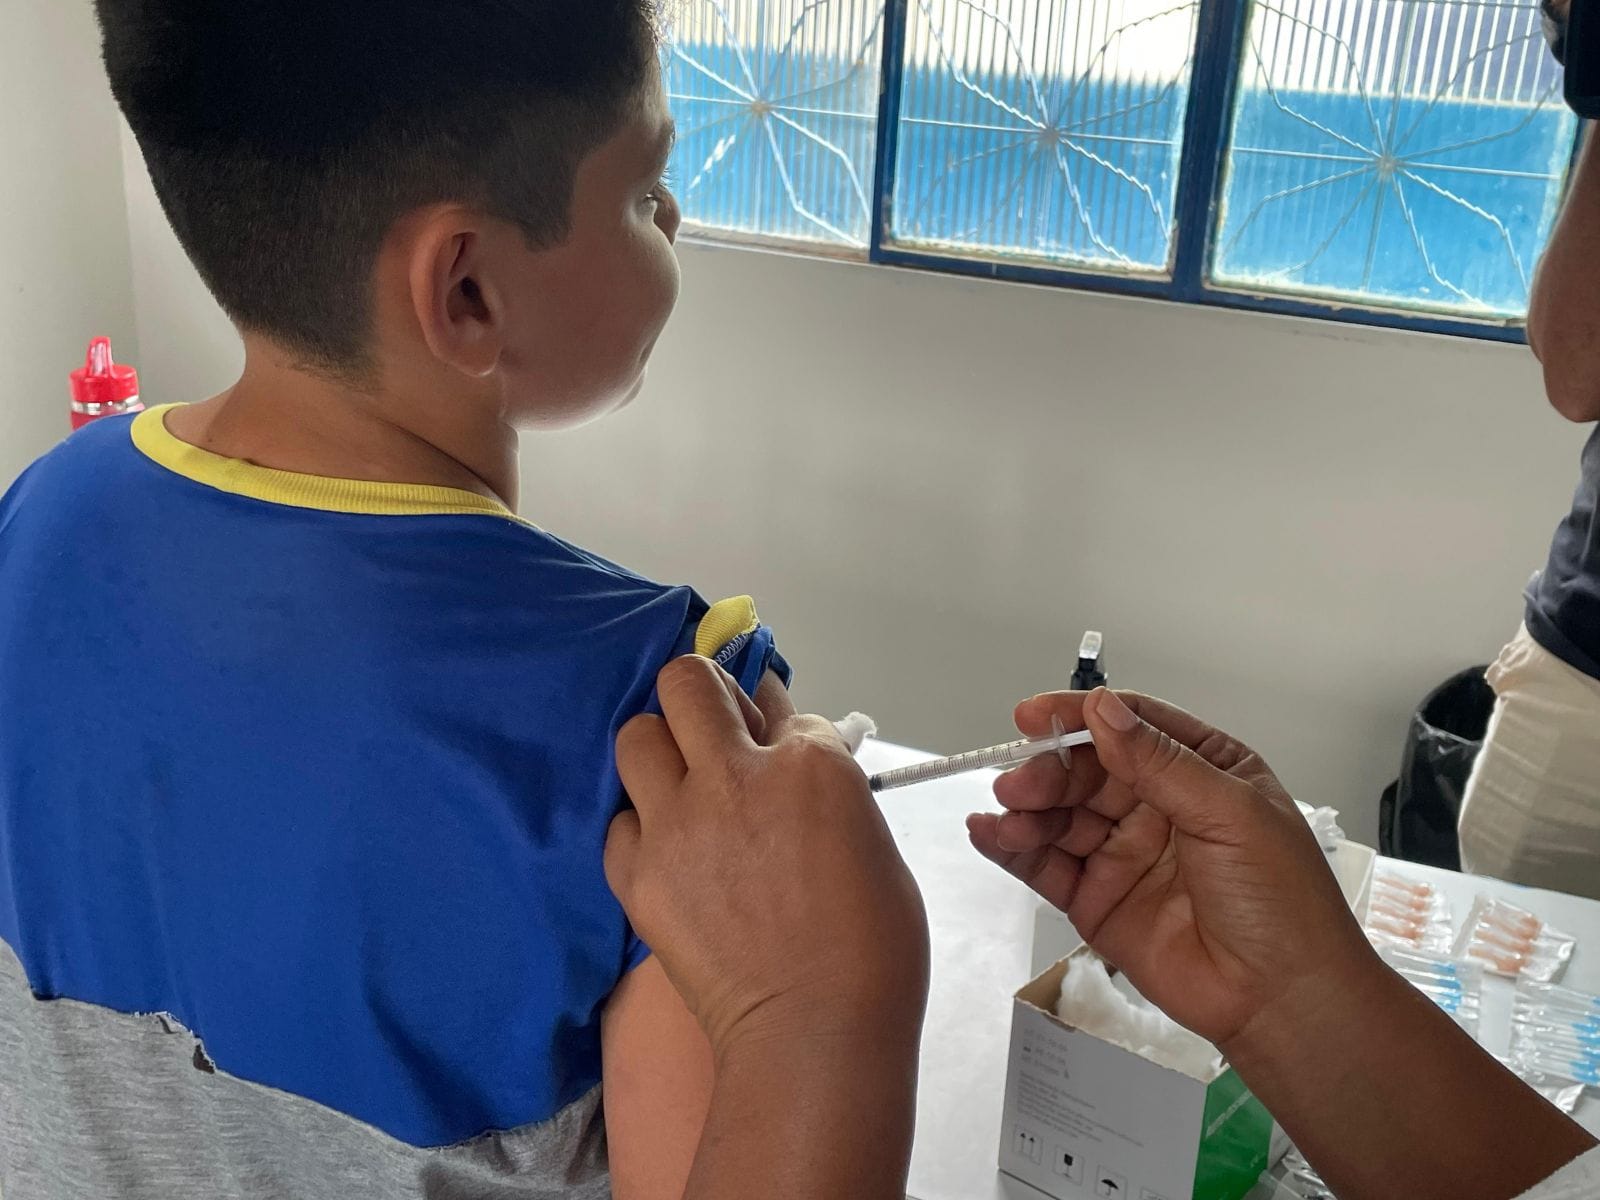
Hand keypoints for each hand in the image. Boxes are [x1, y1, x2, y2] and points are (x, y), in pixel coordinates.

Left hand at [606, 656, 929, 1057]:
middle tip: (716, 734)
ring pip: (636, 737)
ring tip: (684, 791)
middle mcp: (734, 776)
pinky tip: (669, 853)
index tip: (776, 742)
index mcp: (808, 763)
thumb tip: (791, 757)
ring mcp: (677, 823)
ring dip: (660, 752)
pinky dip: (639, 829)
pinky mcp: (638, 874)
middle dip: (701, 697)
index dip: (779, 724)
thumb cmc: (869, 947)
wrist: (815, 1032)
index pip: (781, 704)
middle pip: (686, 683)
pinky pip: (617, 822)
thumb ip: (824, 784)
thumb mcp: (871, 839)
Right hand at [968, 688, 1373, 1051]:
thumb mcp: (1229, 813)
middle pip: (1085, 770)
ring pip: (1060, 815)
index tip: (1032, 715)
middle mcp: (1158, 805)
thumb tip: (1102, 710)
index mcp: (1201, 769)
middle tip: (1020, 784)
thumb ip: (1158, 762)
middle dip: (1048, 772)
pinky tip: (989, 834)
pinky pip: (1046, 865)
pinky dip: (1011, 847)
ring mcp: (1124, 852)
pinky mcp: (1097, 900)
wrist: (1280, 999)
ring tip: (1008, 816)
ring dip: (1026, 809)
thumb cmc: (1280, 902)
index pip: (1130, 726)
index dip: (1080, 716)